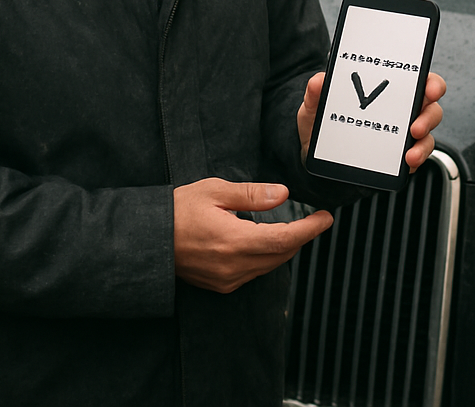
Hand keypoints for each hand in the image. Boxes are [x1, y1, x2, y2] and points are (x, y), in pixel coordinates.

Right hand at [172, 178, 331, 293]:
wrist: (148, 239)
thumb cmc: (178, 211)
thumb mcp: (215, 191)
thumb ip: (251, 194)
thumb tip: (282, 194)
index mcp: (233, 241)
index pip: (284, 239)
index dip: (309, 230)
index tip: (326, 218)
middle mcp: (232, 266)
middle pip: (281, 254)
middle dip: (302, 237)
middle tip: (315, 219)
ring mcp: (227, 279)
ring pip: (270, 265)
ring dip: (285, 247)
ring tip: (294, 227)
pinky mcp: (221, 284)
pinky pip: (255, 272)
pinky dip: (268, 256)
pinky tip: (266, 240)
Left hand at [297, 70, 447, 171]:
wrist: (316, 157)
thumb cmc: (322, 125)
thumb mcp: (315, 107)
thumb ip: (316, 92)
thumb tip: (319, 80)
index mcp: (385, 90)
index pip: (417, 79)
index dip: (430, 81)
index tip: (429, 87)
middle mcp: (399, 110)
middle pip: (429, 106)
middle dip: (429, 114)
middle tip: (416, 125)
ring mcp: (402, 134)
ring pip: (427, 134)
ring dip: (423, 142)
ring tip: (410, 152)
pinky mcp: (398, 156)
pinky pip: (417, 156)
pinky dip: (415, 159)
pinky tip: (406, 162)